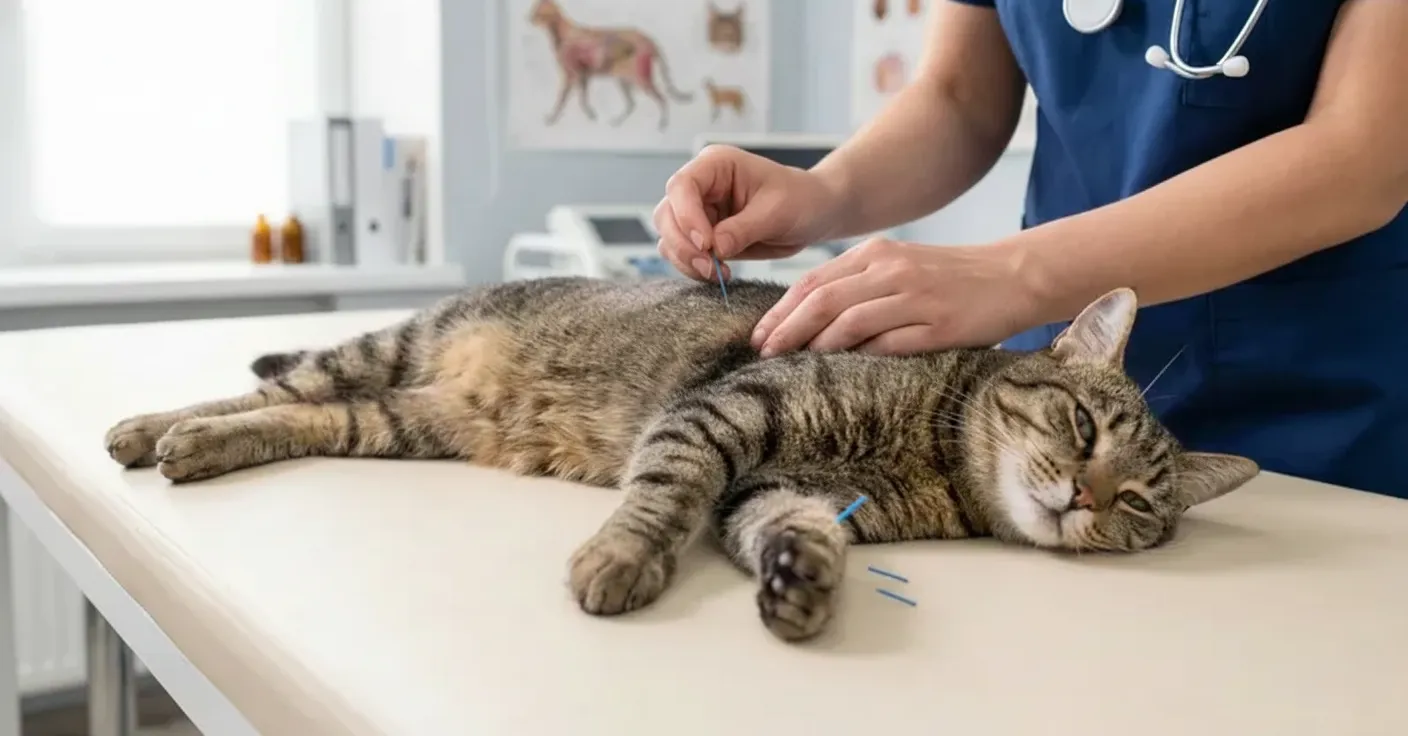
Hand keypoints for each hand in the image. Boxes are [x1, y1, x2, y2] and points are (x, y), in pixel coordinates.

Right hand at [654, 145, 844, 279]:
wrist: (812, 213)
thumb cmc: (800, 199)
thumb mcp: (777, 212)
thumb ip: (742, 229)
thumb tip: (713, 249)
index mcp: (716, 165)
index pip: (682, 186)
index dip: (687, 216)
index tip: (706, 244)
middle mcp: (701, 186)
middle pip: (667, 214)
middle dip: (684, 245)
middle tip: (710, 268)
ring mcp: (698, 211)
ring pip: (669, 237)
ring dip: (686, 261)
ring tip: (717, 274)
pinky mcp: (703, 236)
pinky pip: (682, 254)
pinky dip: (693, 268)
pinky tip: (719, 274)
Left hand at [750, 237, 1043, 356]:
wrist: (1012, 276)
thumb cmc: (948, 278)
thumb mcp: (898, 266)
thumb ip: (858, 284)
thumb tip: (807, 318)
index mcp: (875, 253)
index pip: (813, 281)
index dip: (781, 310)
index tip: (758, 335)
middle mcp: (890, 270)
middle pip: (822, 300)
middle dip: (786, 329)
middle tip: (763, 353)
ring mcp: (914, 297)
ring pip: (848, 321)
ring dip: (813, 345)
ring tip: (790, 365)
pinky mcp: (937, 325)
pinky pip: (887, 343)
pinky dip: (857, 357)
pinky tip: (838, 371)